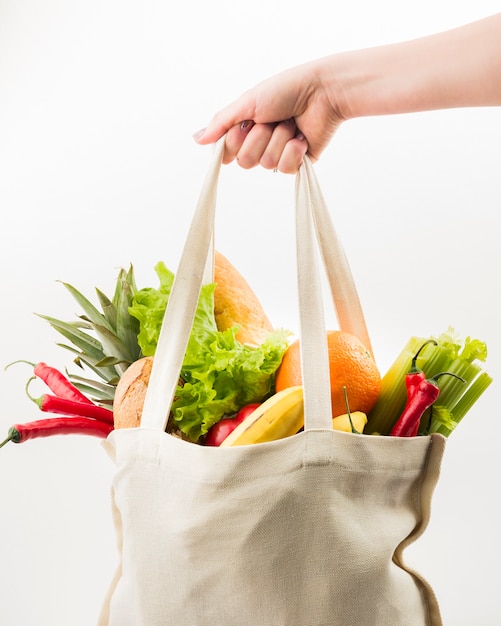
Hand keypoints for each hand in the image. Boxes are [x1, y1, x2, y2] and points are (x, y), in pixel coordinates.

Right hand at [193, 61, 345, 172]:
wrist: (322, 92)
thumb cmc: (286, 90)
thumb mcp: (247, 103)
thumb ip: (221, 122)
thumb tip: (197, 139)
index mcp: (246, 128)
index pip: (227, 152)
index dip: (234, 141)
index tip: (245, 124)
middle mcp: (260, 143)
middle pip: (245, 161)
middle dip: (259, 138)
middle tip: (271, 120)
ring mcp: (278, 153)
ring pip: (266, 163)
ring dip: (278, 139)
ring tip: (290, 123)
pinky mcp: (297, 163)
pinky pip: (284, 169)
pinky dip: (293, 150)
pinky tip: (301, 136)